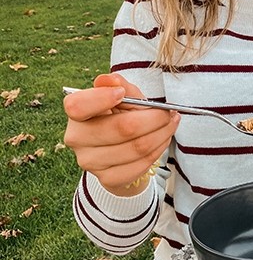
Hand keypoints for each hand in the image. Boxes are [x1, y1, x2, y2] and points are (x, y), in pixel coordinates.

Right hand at [64, 73, 178, 195]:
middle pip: (121, 128)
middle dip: (154, 118)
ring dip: (162, 134)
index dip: (101, 98)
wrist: (119, 148)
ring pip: (137, 148)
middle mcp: (77, 138)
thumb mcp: (122, 95)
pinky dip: (158, 150)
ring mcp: (90, 161)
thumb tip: (111, 80)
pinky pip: (141, 165)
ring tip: (170, 124)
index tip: (122, 93)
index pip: (78, 106)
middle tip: (169, 112)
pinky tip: (162, 139)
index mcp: (76, 113)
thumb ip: (120, 85)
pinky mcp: (106, 178)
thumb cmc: (120, 114)